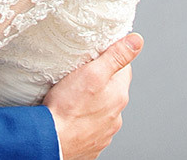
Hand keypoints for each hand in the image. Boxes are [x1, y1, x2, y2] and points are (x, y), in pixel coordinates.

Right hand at [43, 33, 141, 159]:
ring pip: (102, 110)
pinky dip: (84, 121)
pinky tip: (71, 117)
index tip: (95, 56)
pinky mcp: (91, 144)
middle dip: (100, 82)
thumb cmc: (66, 109)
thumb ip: (116, 56)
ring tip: (72, 98)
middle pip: (112, 90)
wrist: (49, 142)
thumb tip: (137, 41)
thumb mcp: (92, 73)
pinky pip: (90, 128)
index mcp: (119, 96)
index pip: (124, 68)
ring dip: (92, 103)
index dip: (110, 58)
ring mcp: (104, 133)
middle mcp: (115, 117)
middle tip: (80, 76)